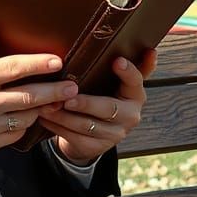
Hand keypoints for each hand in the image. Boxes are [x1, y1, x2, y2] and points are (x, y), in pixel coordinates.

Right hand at [0, 26, 77, 157]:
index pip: (14, 68)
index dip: (38, 64)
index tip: (57, 61)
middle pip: (28, 96)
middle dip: (54, 91)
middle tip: (72, 86)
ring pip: (26, 117)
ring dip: (43, 109)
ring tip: (57, 100)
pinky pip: (16, 134)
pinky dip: (25, 124)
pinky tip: (31, 115)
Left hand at [39, 49, 156, 166]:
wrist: (96, 133)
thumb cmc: (105, 96)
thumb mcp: (118, 83)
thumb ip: (132, 67)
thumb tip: (151, 49)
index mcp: (136, 96)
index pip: (136, 82)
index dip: (128, 72)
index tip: (117, 61)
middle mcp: (130, 117)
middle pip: (108, 109)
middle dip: (86, 103)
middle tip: (67, 97)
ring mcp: (114, 135)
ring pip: (86, 125)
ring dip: (64, 115)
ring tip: (47, 104)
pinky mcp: (95, 147)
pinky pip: (74, 137)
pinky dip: (57, 126)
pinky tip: (44, 117)